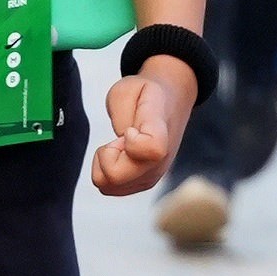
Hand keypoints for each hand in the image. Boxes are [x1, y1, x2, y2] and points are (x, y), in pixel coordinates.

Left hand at [91, 62, 194, 196]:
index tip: (131, 129)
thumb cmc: (146, 95)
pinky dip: (106, 170)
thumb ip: (121, 112)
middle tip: (119, 139)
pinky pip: (108, 187)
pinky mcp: (142, 185)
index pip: (150, 149)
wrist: (171, 102)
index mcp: (162, 133)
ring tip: (122, 145)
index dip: (130, 140)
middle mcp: (160, 162)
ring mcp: (152, 177)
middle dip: (106, 154)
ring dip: (105, 162)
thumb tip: (121, 142)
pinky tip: (121, 154)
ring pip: (107, 185)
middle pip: (114, 176)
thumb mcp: (128, 88)